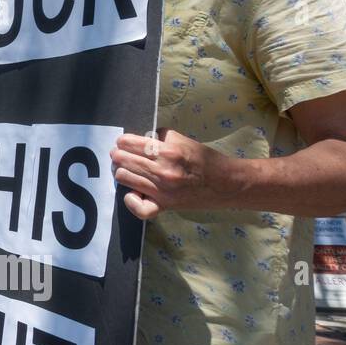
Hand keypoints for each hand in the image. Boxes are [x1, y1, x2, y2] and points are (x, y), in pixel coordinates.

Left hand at [109, 128, 230, 220]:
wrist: (227, 184)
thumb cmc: (206, 160)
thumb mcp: (184, 140)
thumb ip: (160, 137)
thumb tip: (139, 138)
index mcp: (168, 151)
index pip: (130, 143)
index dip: (123, 141)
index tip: (123, 142)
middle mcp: (163, 170)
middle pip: (123, 159)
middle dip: (118, 154)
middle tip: (119, 154)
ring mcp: (163, 190)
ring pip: (124, 177)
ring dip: (121, 171)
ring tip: (125, 169)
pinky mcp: (165, 205)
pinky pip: (139, 208)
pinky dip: (131, 200)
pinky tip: (133, 192)